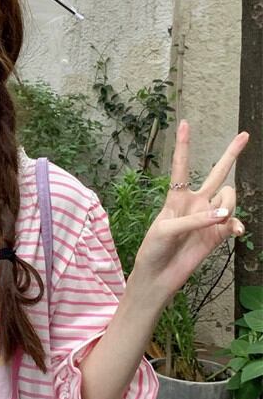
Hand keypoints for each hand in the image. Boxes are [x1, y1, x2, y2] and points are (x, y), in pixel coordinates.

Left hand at [131, 120, 248, 303]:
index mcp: (176, 196)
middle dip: (231, 153)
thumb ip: (194, 219)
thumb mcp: (165, 230)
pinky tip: (235, 231)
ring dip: (228, 204)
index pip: (181, 165)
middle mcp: (195, 202)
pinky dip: (236, 224)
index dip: (183, 145)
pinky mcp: (218, 234)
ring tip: (218, 219)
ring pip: (229, 197)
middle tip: (245, 135)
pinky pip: (234, 222)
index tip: (185, 123)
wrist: (159, 276)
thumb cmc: (153, 249)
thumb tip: (222, 214)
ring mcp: (209, 217)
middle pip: (217, 172)